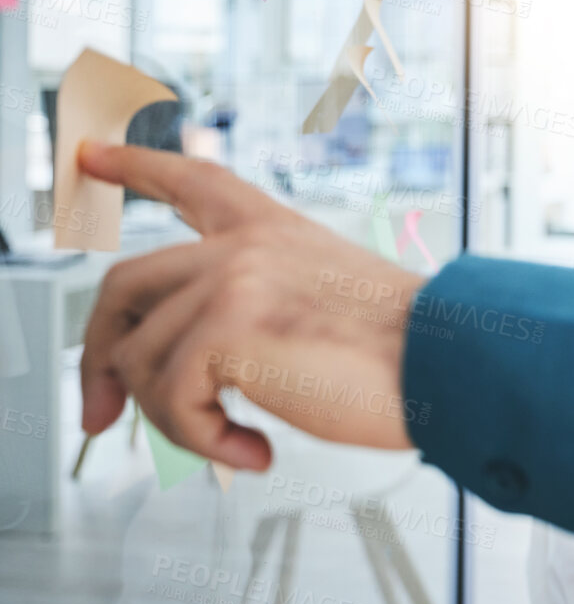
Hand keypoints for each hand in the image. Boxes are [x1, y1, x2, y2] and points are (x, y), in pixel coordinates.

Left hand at [78, 142, 427, 469]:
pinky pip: (169, 399)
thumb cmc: (408, 349)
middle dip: (98, 359)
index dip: (135, 165)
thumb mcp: (325, 308)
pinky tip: (251, 449)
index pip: (194, 181)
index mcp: (275, 232)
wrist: (448, 360)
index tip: (94, 154)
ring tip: (233, 441)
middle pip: (124, 284)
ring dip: (176, 421)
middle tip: (102, 413)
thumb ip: (258, 312)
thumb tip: (196, 371)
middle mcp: (245, 246)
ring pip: (139, 359)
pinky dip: (202, 441)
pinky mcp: (227, 327)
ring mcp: (232, 280)